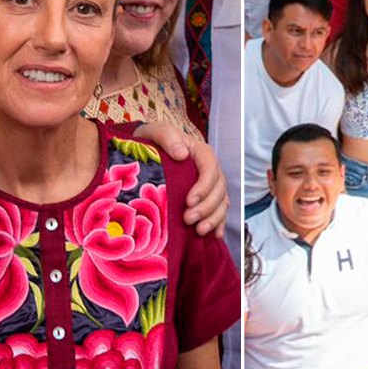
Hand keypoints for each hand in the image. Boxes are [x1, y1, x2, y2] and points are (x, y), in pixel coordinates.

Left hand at [132, 122, 227, 237]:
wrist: (145, 152)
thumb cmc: (151, 141)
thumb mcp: (155, 133)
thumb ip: (168, 137)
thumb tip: (183, 154)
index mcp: (199, 151)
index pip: (210, 167)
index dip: (204, 186)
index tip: (189, 201)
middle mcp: (209, 168)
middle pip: (218, 188)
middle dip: (207, 207)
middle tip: (188, 219)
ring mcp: (209, 184)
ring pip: (222, 202)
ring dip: (214, 218)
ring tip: (199, 231)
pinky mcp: (206, 198)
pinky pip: (220, 211)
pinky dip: (219, 223)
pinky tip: (214, 236)